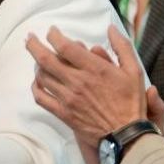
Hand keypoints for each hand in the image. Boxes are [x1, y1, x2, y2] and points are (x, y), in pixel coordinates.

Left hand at [28, 25, 148, 142]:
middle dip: (34, 45)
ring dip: (37, 65)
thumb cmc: (131, 102)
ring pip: (42, 76)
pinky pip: (41, 98)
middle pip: (45, 59)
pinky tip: (38, 81)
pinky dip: (35, 87)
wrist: (126, 135)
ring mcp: (68, 98)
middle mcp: (77, 82)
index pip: (64, 46)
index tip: (52, 31)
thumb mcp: (134, 71)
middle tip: (30, 38)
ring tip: (38, 58)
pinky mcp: (63, 113)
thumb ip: (122, 47)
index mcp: (94, 69)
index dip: (53, 35)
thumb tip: (110, 28)